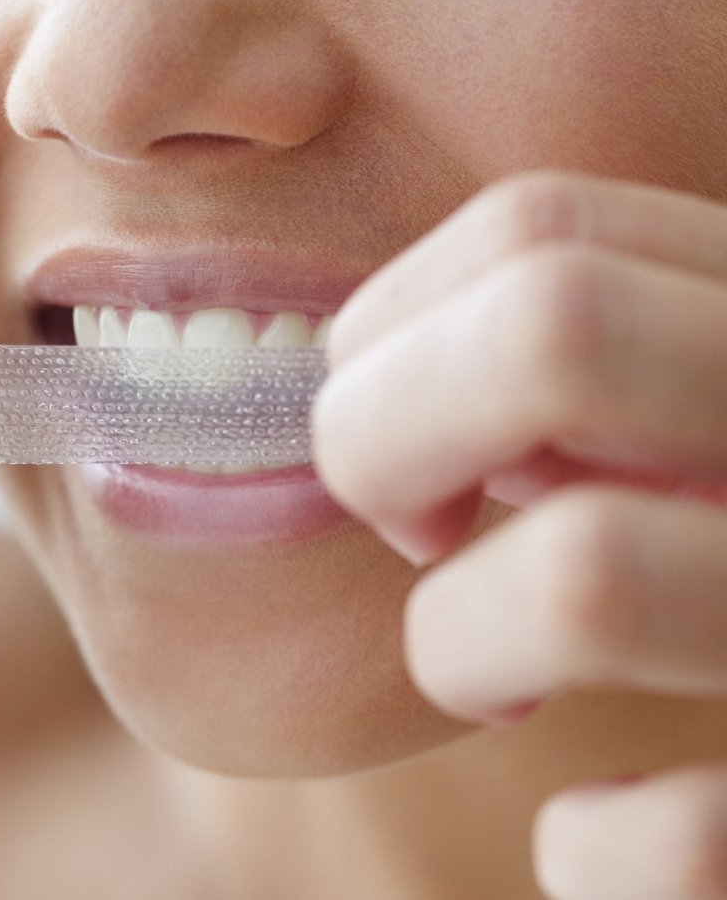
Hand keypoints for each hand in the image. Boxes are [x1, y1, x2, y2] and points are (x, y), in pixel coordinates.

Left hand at [314, 172, 726, 898]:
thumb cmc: (725, 576)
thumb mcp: (693, 420)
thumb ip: (584, 375)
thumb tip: (379, 372)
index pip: (539, 232)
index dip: (397, 331)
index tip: (405, 438)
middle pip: (549, 326)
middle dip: (384, 437)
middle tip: (410, 531)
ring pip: (584, 576)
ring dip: (462, 643)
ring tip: (494, 683)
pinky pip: (682, 842)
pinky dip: (593, 851)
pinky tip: (605, 836)